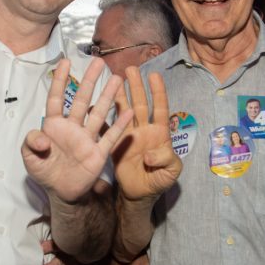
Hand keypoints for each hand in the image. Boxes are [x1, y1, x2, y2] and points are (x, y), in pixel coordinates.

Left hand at [22, 58, 132, 202]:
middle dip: (90, 81)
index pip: (57, 98)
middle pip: (82, 100)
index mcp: (54, 126)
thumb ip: (30, 144)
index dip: (60, 81)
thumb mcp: (29, 158)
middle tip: (98, 62)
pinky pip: (110, 137)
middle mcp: (72, 128)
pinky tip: (128, 112)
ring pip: (98, 114)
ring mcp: (86, 139)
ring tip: (117, 79)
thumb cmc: (44, 171)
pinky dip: (119, 126)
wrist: (60, 193)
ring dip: (107, 97)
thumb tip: (42, 138)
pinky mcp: (98, 153)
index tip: (66, 62)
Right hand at [113, 67, 181, 200]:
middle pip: (140, 103)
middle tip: (130, 68)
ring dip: (119, 95)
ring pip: (124, 110)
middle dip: (136, 86)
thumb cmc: (159, 181)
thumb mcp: (171, 172)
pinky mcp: (115, 144)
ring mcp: (128, 136)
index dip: (158, 93)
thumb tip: (150, 154)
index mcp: (160, 134)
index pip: (160, 109)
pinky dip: (101, 118)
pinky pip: (108, 128)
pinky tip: (93, 106)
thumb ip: (166, 160)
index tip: (155, 75)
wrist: (140, 195)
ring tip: (114, 79)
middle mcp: (144, 130)